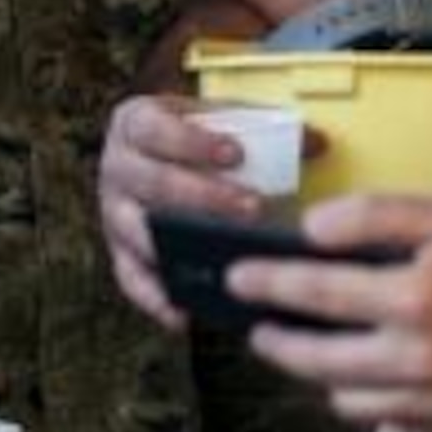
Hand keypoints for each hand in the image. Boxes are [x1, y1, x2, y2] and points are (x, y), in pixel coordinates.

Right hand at [98, 93, 268, 326]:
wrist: (151, 150)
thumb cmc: (192, 135)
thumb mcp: (217, 118)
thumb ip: (262, 125)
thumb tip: (318, 144)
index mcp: (134, 123)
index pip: (156, 130)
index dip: (192, 142)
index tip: (236, 153)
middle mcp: (115, 167)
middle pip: (152, 182)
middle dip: (203, 196)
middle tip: (253, 207)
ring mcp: (112, 213)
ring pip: (139, 232)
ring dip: (183, 245)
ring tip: (231, 257)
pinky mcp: (117, 252)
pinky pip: (130, 280)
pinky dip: (155, 298)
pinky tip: (185, 312)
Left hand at [239, 194, 431, 427]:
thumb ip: (376, 217)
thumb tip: (313, 230)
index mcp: (414, 299)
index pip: (314, 293)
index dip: (267, 283)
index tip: (236, 275)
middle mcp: (418, 359)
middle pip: (316, 358)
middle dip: (275, 339)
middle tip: (253, 324)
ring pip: (344, 395)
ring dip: (311, 371)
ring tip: (294, 346)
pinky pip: (382, 416)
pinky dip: (355, 395)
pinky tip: (350, 373)